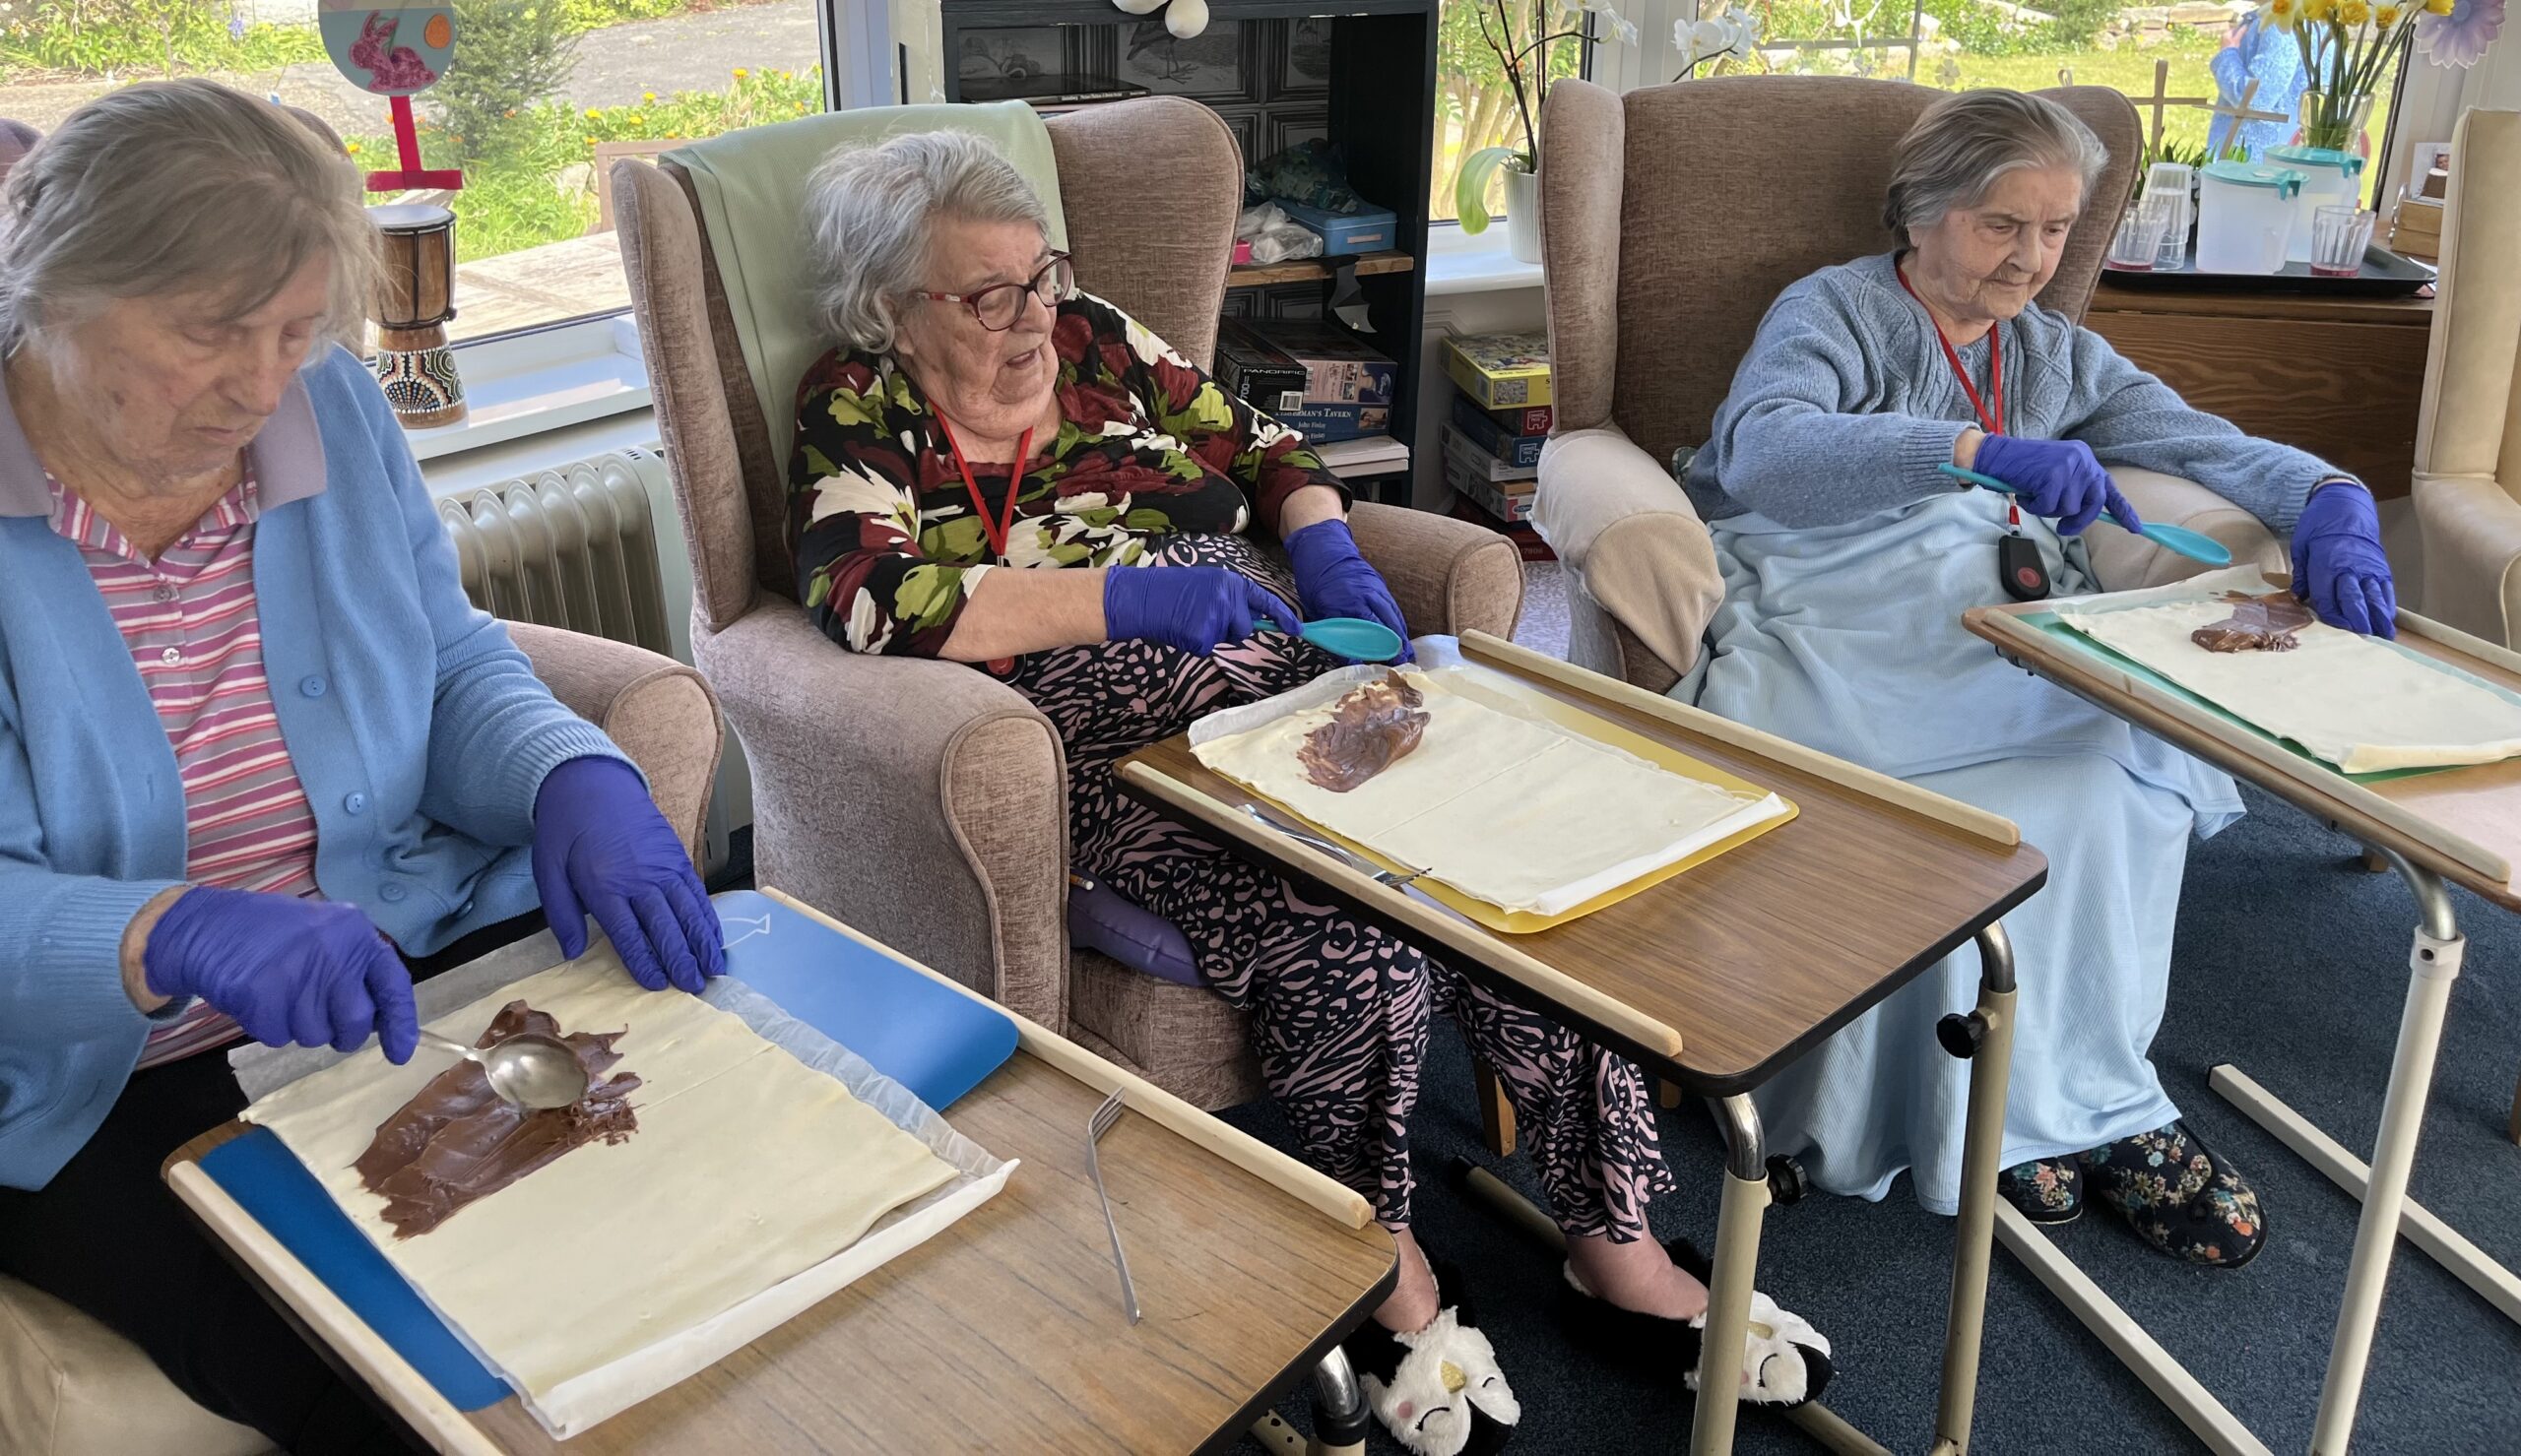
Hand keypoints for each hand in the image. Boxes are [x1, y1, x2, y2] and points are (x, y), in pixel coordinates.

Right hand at [142, 888, 418, 1061]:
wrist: (206, 926)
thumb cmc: (270, 934)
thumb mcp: (324, 933)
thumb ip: (353, 968)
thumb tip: (381, 1020)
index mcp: (354, 932)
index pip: (392, 984)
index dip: (401, 1023)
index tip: (402, 1053)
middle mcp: (332, 951)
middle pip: (356, 1022)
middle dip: (342, 1033)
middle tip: (318, 1017)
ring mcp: (297, 974)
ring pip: (317, 1035)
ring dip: (299, 1027)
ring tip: (280, 994)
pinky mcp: (261, 996)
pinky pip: (279, 1037)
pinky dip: (269, 1027)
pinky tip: (257, 999)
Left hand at [532, 756, 724, 992]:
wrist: (591, 781)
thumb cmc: (565, 828)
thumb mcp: (547, 869)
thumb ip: (561, 914)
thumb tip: (573, 954)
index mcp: (604, 885)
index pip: (630, 935)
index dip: (646, 963)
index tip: (657, 984)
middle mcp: (640, 878)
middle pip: (666, 928)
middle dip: (681, 960)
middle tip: (694, 986)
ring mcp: (664, 866)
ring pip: (689, 912)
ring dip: (702, 942)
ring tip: (712, 968)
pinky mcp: (677, 856)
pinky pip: (697, 892)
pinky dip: (708, 916)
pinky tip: (714, 936)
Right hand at [1101, 564, 1298, 655]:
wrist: (1145, 596)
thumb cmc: (1174, 592)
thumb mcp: (1209, 585)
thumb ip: (1232, 599)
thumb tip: (1253, 618)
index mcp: (1232, 583)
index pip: (1265, 600)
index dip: (1283, 616)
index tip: (1298, 630)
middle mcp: (1229, 597)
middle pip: (1245, 628)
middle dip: (1230, 630)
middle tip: (1203, 618)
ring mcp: (1217, 616)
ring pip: (1227, 639)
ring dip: (1212, 636)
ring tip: (1190, 620)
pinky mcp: (1204, 635)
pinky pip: (1207, 648)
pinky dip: (1194, 644)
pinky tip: (1181, 629)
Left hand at [1284, 519, 1414, 663]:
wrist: (1323, 549)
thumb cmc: (1316, 581)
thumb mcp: (1318, 609)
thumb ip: (1334, 633)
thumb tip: (1350, 659)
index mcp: (1352, 602)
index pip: (1371, 630)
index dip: (1379, 648)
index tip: (1386, 663)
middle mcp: (1369, 595)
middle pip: (1389, 624)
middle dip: (1397, 644)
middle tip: (1403, 661)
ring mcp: (1378, 589)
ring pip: (1394, 615)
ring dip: (1401, 634)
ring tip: (1407, 652)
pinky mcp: (1381, 585)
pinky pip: (1393, 607)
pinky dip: (1397, 621)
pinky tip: (1399, 633)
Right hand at [1972, 436, 2141, 537]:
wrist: (1995, 455)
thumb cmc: (2022, 469)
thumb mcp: (2056, 475)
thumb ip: (2074, 489)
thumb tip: (2087, 513)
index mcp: (2085, 459)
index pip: (2109, 488)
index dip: (2123, 511)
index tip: (2136, 528)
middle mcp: (2082, 459)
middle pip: (2094, 502)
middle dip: (2079, 520)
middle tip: (2064, 527)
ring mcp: (2069, 466)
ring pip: (2069, 508)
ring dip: (2049, 509)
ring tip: (2034, 495)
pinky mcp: (2053, 475)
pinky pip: (2049, 507)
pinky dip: (2035, 506)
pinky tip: (2026, 492)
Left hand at [2291, 482, 2396, 636]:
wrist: (2345, 504)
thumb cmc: (2318, 525)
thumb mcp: (2300, 546)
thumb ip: (2302, 574)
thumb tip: (2300, 597)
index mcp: (2326, 564)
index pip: (2328, 598)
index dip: (2331, 616)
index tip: (2335, 628)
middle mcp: (2349, 568)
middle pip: (2353, 600)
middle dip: (2357, 621)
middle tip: (2362, 638)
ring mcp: (2368, 568)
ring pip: (2374, 596)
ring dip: (2378, 617)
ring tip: (2382, 635)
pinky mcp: (2380, 566)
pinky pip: (2385, 588)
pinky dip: (2387, 604)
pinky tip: (2388, 618)